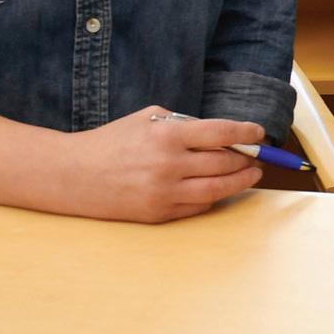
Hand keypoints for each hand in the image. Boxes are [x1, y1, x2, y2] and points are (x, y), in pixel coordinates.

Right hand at [77, 108, 263, 223]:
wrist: (74, 175)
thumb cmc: (112, 141)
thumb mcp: (147, 119)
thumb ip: (184, 123)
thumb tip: (220, 133)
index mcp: (167, 136)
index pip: (221, 133)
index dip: (246, 132)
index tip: (260, 133)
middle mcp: (169, 165)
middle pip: (224, 162)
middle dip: (247, 158)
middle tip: (258, 155)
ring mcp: (164, 193)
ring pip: (218, 189)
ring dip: (240, 181)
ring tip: (252, 174)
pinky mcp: (159, 213)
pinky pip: (198, 207)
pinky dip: (214, 197)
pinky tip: (220, 189)